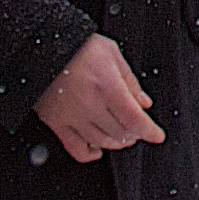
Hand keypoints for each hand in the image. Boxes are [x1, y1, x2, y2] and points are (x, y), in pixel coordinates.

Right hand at [34, 34, 164, 163]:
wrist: (41, 46)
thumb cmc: (77, 45)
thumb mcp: (111, 53)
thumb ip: (129, 80)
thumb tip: (144, 103)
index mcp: (107, 85)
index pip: (135, 118)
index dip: (150, 131)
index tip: (157, 136)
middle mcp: (90, 104)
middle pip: (120, 132)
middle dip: (134, 134)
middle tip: (138, 130)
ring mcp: (72, 116)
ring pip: (101, 141)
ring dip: (116, 143)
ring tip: (122, 137)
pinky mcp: (55, 122)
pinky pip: (75, 148)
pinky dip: (89, 154)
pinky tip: (97, 150)